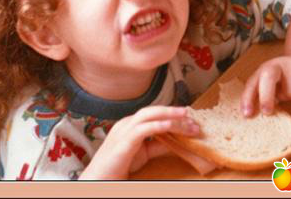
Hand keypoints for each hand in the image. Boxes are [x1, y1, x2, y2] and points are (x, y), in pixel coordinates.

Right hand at [78, 106, 199, 179]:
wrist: (98, 179)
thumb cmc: (118, 166)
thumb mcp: (143, 154)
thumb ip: (158, 145)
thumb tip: (176, 139)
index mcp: (130, 124)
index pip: (154, 114)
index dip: (172, 114)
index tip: (190, 119)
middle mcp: (126, 123)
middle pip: (153, 111)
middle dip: (173, 112)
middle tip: (192, 116)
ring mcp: (123, 130)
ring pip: (149, 116)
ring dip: (169, 116)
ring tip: (185, 118)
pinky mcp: (123, 142)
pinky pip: (142, 129)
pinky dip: (157, 125)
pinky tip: (169, 126)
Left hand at [240, 55, 290, 116]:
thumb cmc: (285, 79)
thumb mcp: (271, 86)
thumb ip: (263, 98)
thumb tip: (254, 115)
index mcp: (262, 71)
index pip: (252, 84)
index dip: (247, 99)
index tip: (247, 114)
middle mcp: (275, 65)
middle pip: (268, 77)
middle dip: (266, 97)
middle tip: (267, 112)